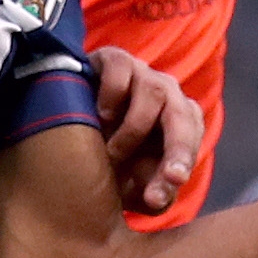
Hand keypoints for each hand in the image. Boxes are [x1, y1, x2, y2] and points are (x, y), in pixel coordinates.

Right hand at [89, 47, 202, 216]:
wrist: (66, 127)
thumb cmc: (109, 157)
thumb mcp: (130, 186)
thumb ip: (151, 196)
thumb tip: (158, 198)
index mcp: (181, 122)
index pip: (190, 141)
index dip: (182, 163)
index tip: (170, 186)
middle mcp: (167, 94)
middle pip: (183, 115)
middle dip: (177, 148)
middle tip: (166, 175)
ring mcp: (142, 73)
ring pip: (154, 92)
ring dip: (133, 129)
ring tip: (111, 152)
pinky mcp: (114, 58)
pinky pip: (122, 69)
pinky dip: (113, 93)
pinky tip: (101, 114)